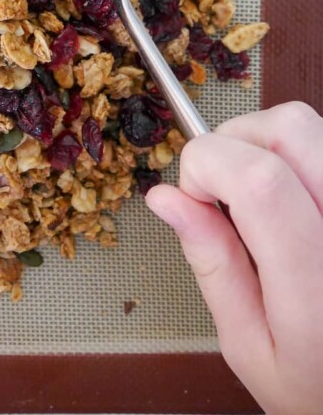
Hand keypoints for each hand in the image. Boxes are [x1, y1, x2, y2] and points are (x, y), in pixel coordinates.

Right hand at [146, 101, 322, 414]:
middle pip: (288, 130)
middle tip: (223, 189)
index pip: (259, 180)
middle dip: (234, 141)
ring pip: (309, 126)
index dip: (207, 165)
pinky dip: (296, 159)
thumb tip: (167, 199)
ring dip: (266, 145)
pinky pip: (322, 144)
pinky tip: (293, 202)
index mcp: (317, 289)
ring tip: (260, 198)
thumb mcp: (252, 348)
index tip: (195, 197)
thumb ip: (212, 267)